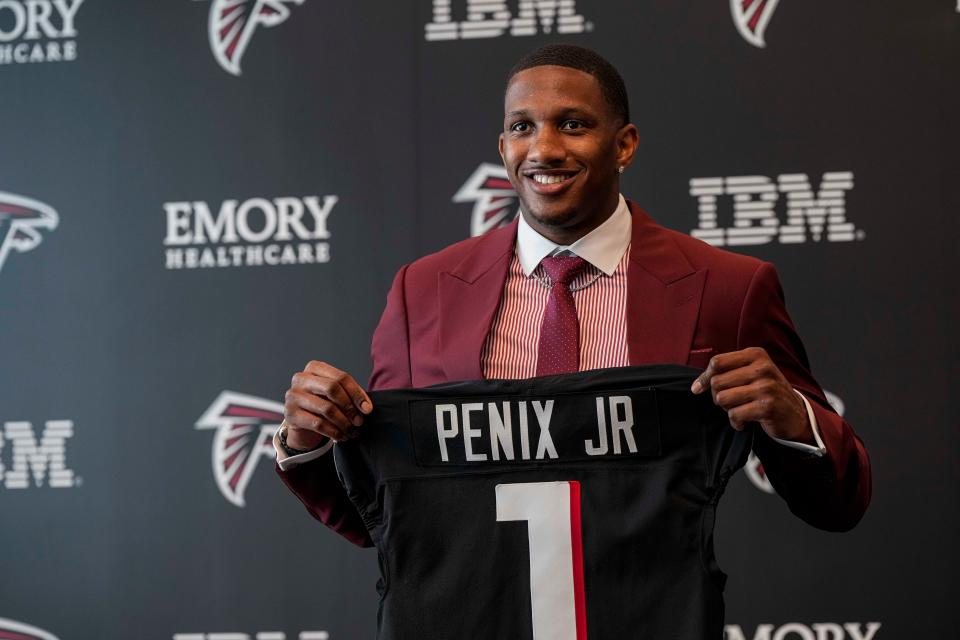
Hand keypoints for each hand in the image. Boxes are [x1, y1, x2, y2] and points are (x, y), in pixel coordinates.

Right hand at [284, 360, 372, 446]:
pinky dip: (333, 432)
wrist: (301, 422)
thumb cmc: (322, 403)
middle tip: (359, 421)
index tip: (367, 408)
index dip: (357, 393)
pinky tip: (341, 436)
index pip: (341, 377)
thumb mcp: (334, 394)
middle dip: (349, 407)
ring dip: (344, 423)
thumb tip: (365, 407)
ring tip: (352, 431)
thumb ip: (349, 395)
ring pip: (326, 408)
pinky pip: (318, 424)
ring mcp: (293, 396)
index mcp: (314, 368)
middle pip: (332, 388)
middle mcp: (301, 378)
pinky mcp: (290, 414)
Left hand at [690, 347, 812, 443]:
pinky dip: (736, 422)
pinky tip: (746, 422)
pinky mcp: (767, 407)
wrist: (795, 414)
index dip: (704, 377)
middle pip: (717, 382)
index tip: (700, 388)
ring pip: (723, 399)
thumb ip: (724, 373)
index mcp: (756, 355)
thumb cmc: (765, 392)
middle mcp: (762, 368)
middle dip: (718, 396)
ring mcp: (766, 387)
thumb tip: (696, 387)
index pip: (716, 362)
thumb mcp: (749, 374)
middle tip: (732, 402)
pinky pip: (734, 415)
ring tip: (741, 409)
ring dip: (727, 409)